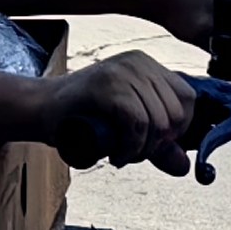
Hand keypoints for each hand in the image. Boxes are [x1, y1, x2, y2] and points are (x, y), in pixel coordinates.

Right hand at [38, 51, 208, 170]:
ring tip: (122, 154)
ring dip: (142, 151)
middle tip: (133, 152)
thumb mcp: (128, 128)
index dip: (179, 130)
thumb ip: (158, 144)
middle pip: (177, 114)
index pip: (188, 98)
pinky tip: (116, 155)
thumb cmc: (84, 118)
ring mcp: (123, 71)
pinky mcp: (108, 85)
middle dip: (159, 145)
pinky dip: (130, 148)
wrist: (42, 109)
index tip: (155, 144)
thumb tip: (185, 166)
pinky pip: (137, 123)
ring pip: (159, 122)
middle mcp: (139, 62)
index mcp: (148, 65)